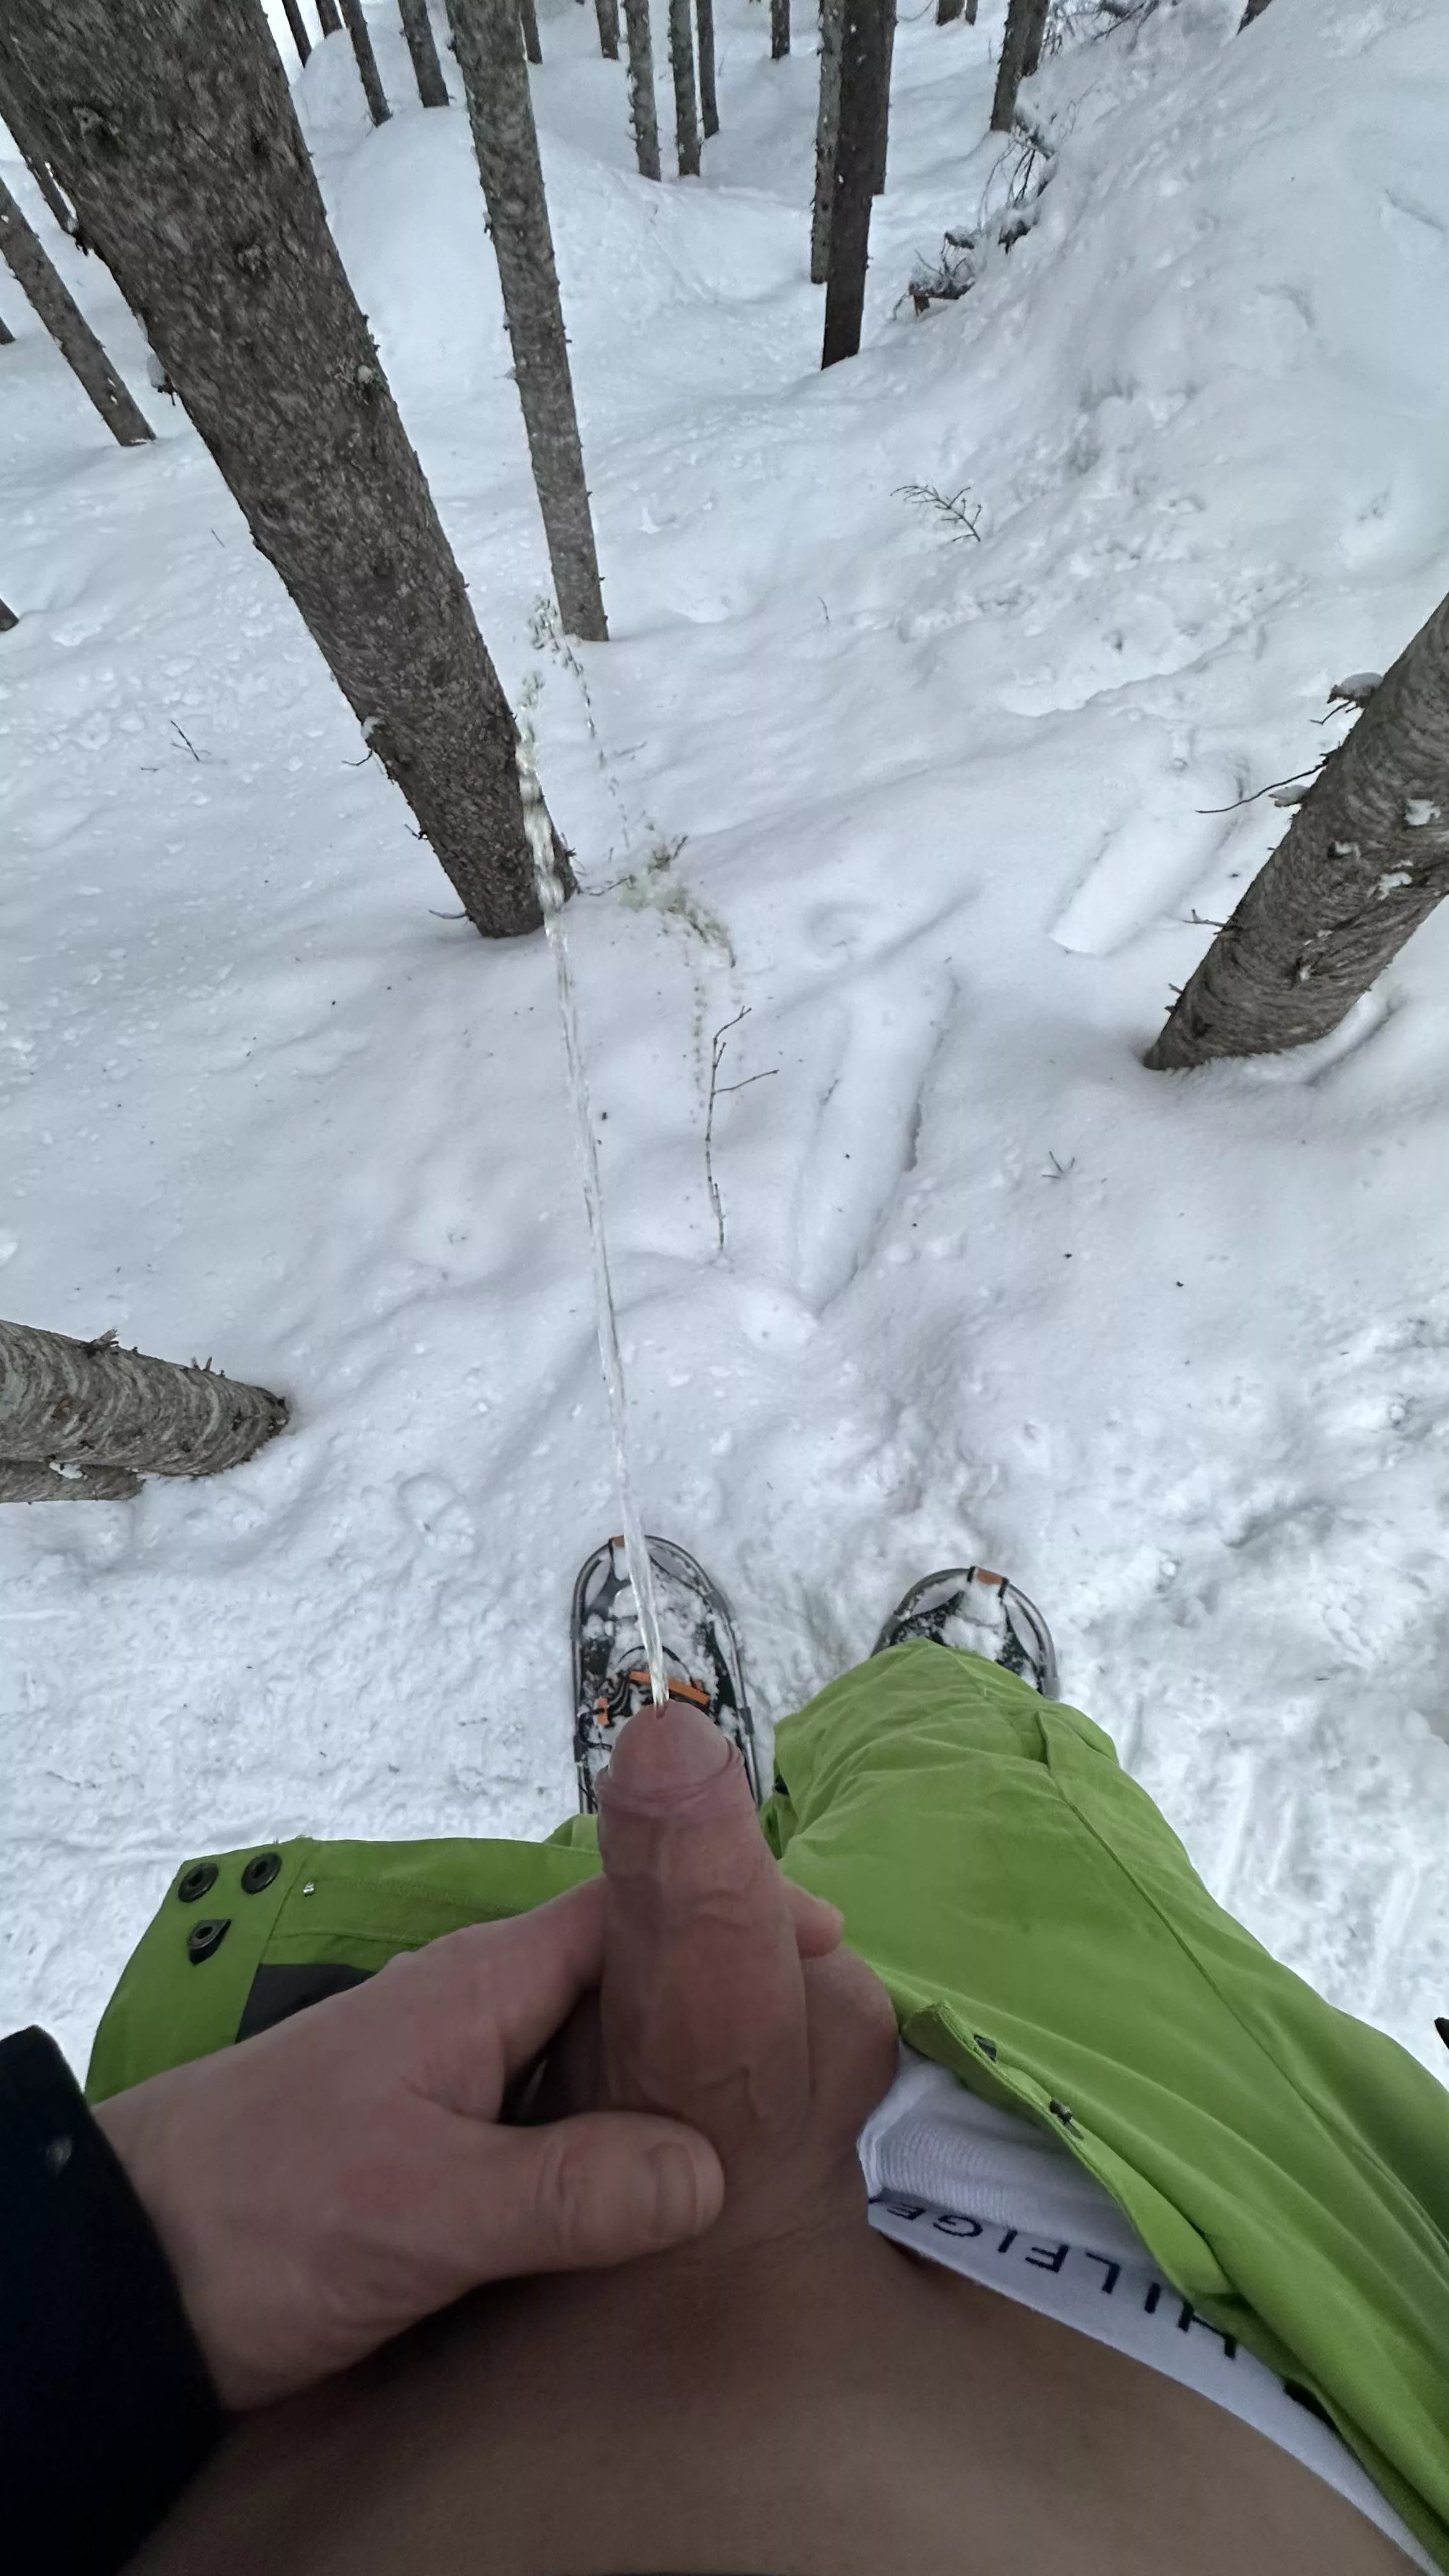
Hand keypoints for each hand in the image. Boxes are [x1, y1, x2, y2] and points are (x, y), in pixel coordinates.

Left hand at [95, 1860, 845, 2408]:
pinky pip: (551, 2114)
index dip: (719, 1915)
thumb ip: (571, 2186)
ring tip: (767, 2114)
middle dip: (711, 1998)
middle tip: (819, 2046)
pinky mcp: (434, 2148)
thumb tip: (714, 2166)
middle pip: (618, 1979)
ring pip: (587, 2051)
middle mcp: (473, 2012)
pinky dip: (616, 2131)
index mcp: (478, 1986)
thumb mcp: (429, 2204)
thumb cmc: (269, 2213)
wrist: (126, 2272)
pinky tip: (660, 2184)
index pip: (623, 1910)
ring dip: (666, 2071)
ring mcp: (451, 2079)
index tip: (819, 1943)